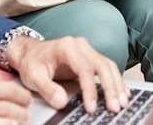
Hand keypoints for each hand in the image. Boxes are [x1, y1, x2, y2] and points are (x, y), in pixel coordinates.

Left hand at [7, 35, 129, 113]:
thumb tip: (62, 101)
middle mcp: (79, 45)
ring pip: (107, 65)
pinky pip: (106, 66)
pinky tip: (122, 92)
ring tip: (122, 102)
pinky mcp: (89, 57)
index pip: (84, 68)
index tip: (91, 107)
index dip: (90, 89)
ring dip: (116, 84)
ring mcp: (86, 50)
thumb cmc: (31, 62)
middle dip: (110, 87)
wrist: (30, 52)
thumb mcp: (33, 76)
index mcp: (66, 47)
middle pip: (101, 64)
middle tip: (114, 107)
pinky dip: (115, 79)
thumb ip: (47, 89)